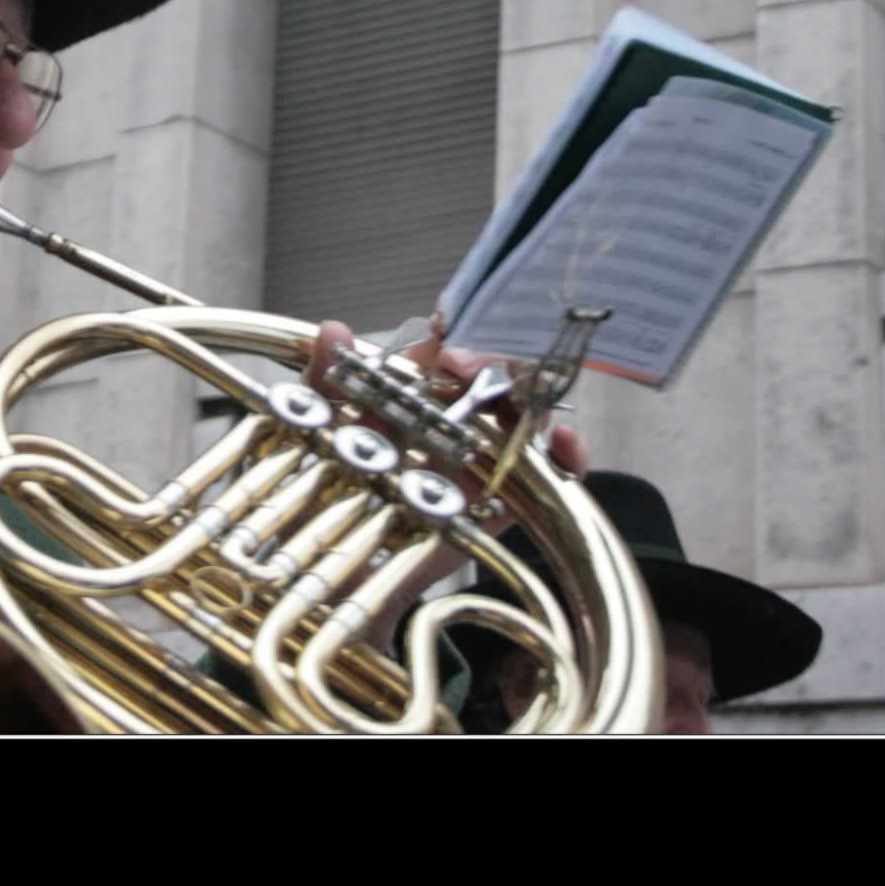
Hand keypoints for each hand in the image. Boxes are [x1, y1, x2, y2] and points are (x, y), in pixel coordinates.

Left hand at [302, 315, 589, 480]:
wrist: (334, 558)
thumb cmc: (326, 479)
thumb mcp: (314, 423)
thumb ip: (321, 377)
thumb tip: (334, 329)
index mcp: (417, 386)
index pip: (450, 345)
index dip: (455, 331)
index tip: (442, 328)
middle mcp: (458, 415)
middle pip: (497, 373)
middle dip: (489, 361)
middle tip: (460, 365)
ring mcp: (484, 455)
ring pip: (529, 414)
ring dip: (532, 397)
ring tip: (520, 391)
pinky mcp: (506, 501)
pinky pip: (553, 474)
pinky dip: (570, 456)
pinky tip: (568, 445)